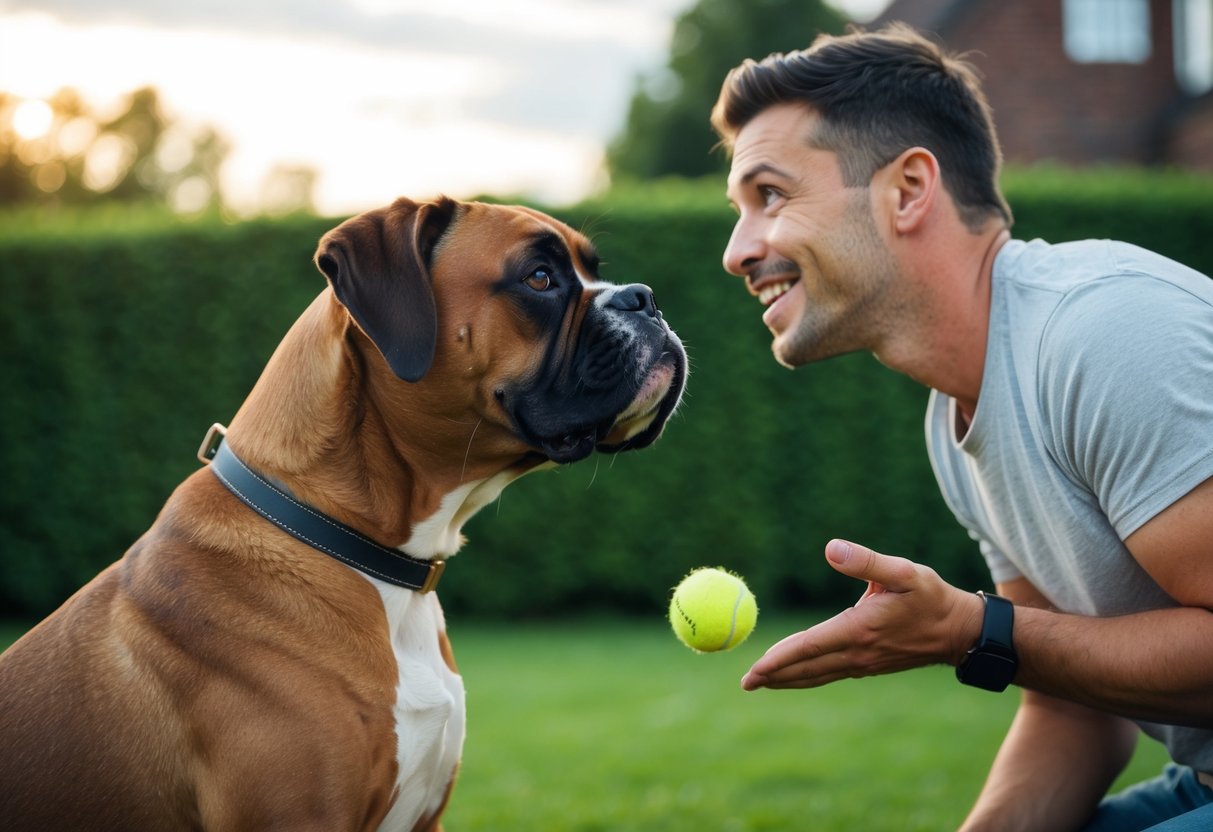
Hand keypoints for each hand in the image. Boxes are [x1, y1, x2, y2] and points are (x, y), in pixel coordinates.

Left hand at [740, 539, 982, 690]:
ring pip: (817, 675)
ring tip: (762, 683)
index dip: (778, 659)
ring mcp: (863, 663)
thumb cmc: (931, 596)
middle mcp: (857, 653)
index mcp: (859, 629)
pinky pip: (830, 674)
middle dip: (774, 676)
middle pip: (806, 669)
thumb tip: (830, 549)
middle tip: (745, 683)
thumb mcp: (903, 571)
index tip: (754, 670)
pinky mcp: (869, 666)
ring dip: (788, 680)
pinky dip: (808, 676)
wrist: (961, 631)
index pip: (809, 647)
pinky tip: (797, 675)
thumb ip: (865, 560)